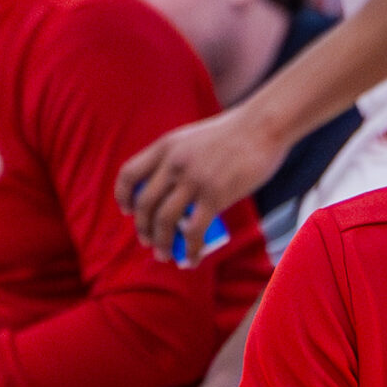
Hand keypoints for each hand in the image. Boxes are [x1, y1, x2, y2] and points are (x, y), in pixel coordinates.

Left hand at [116, 109, 286, 261]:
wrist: (263, 127)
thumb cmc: (235, 133)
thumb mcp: (194, 138)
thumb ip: (180, 159)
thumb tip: (176, 190)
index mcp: (165, 146)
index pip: (129, 173)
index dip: (123, 196)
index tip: (128, 211)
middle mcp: (174, 163)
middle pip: (144, 203)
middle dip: (143, 228)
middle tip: (148, 242)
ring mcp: (193, 179)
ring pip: (164, 221)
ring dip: (161, 243)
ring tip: (165, 256)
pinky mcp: (215, 195)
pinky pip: (194, 231)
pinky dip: (190, 250)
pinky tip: (192, 259)